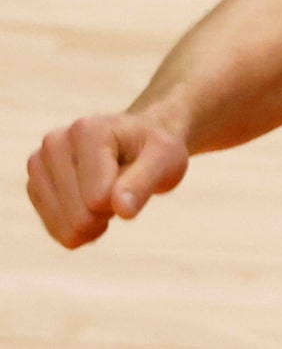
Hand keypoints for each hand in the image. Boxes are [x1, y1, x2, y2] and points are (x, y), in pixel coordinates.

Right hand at [25, 109, 187, 247]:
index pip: (99, 197)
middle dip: (108, 212)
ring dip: (94, 222)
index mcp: (87, 130)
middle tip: (121, 186)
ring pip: (66, 228)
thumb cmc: (153, 150)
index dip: (124, 198)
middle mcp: (54, 143)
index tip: (134, 173)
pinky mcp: (34, 187)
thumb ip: (144, 182)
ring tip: (106, 192)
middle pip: (81, 216)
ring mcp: (38, 165)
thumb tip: (122, 209)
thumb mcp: (165, 160)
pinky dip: (80, 228)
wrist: (137, 144)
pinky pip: (57, 232)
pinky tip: (92, 206)